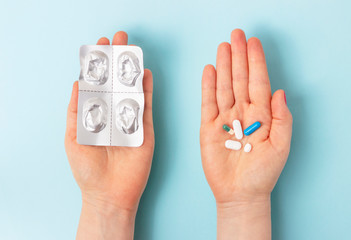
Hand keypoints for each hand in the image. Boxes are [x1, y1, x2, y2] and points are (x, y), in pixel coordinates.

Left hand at [65, 31, 153, 239]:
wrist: (110, 194)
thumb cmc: (87, 170)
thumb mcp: (73, 138)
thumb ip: (76, 111)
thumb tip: (76, 83)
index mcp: (95, 115)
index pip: (97, 84)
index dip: (98, 65)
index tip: (99, 45)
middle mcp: (113, 114)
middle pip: (116, 81)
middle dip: (116, 59)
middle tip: (118, 38)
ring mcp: (130, 120)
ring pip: (132, 89)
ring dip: (132, 69)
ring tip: (132, 49)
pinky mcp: (145, 129)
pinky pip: (147, 105)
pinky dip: (146, 89)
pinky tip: (144, 73)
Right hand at [200, 29, 291, 238]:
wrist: (240, 192)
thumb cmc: (262, 173)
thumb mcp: (280, 147)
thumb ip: (282, 119)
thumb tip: (280, 92)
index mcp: (261, 115)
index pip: (258, 82)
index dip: (256, 62)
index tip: (253, 43)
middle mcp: (242, 112)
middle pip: (240, 79)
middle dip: (239, 56)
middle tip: (237, 35)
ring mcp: (224, 118)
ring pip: (223, 86)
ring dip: (223, 66)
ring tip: (223, 47)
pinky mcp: (208, 127)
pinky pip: (207, 102)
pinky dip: (208, 86)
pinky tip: (209, 71)